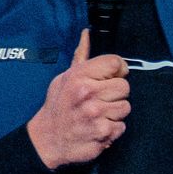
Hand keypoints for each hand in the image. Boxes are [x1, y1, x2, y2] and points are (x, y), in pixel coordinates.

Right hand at [26, 29, 129, 169]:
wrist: (47, 139)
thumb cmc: (58, 106)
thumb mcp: (64, 77)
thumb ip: (80, 57)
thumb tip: (87, 34)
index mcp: (79, 76)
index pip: (115, 63)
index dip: (118, 70)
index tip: (112, 77)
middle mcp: (88, 93)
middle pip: (125, 87)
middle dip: (115, 94)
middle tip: (100, 100)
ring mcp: (96, 114)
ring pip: (125, 107)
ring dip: (115, 113)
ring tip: (98, 114)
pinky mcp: (103, 133)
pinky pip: (122, 127)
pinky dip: (112, 129)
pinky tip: (98, 127)